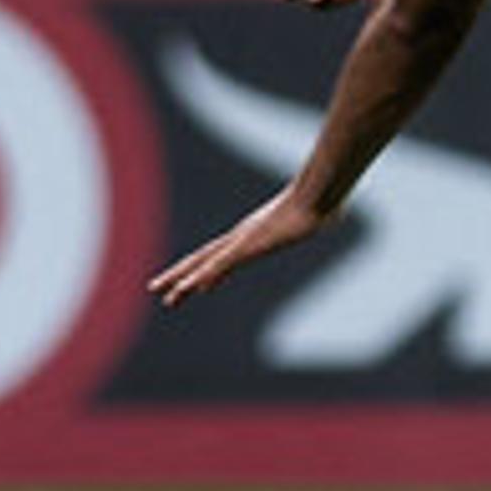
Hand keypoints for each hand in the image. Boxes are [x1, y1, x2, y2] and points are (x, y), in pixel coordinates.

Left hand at [148, 190, 327, 306]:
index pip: (217, 254)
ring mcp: (244, 241)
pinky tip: (192, 288)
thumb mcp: (315, 213)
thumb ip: (319, 212)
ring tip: (166, 297)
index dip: (198, 268)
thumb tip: (334, 208)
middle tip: (156, 290)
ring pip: (206, 265)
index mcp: (250, 234)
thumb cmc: (321, 200)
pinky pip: (222, 265)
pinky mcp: (250, 245)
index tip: (184, 282)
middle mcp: (240, 237)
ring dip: (184, 281)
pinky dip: (205, 276)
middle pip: (202, 258)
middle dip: (179, 275)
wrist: (320, 192)